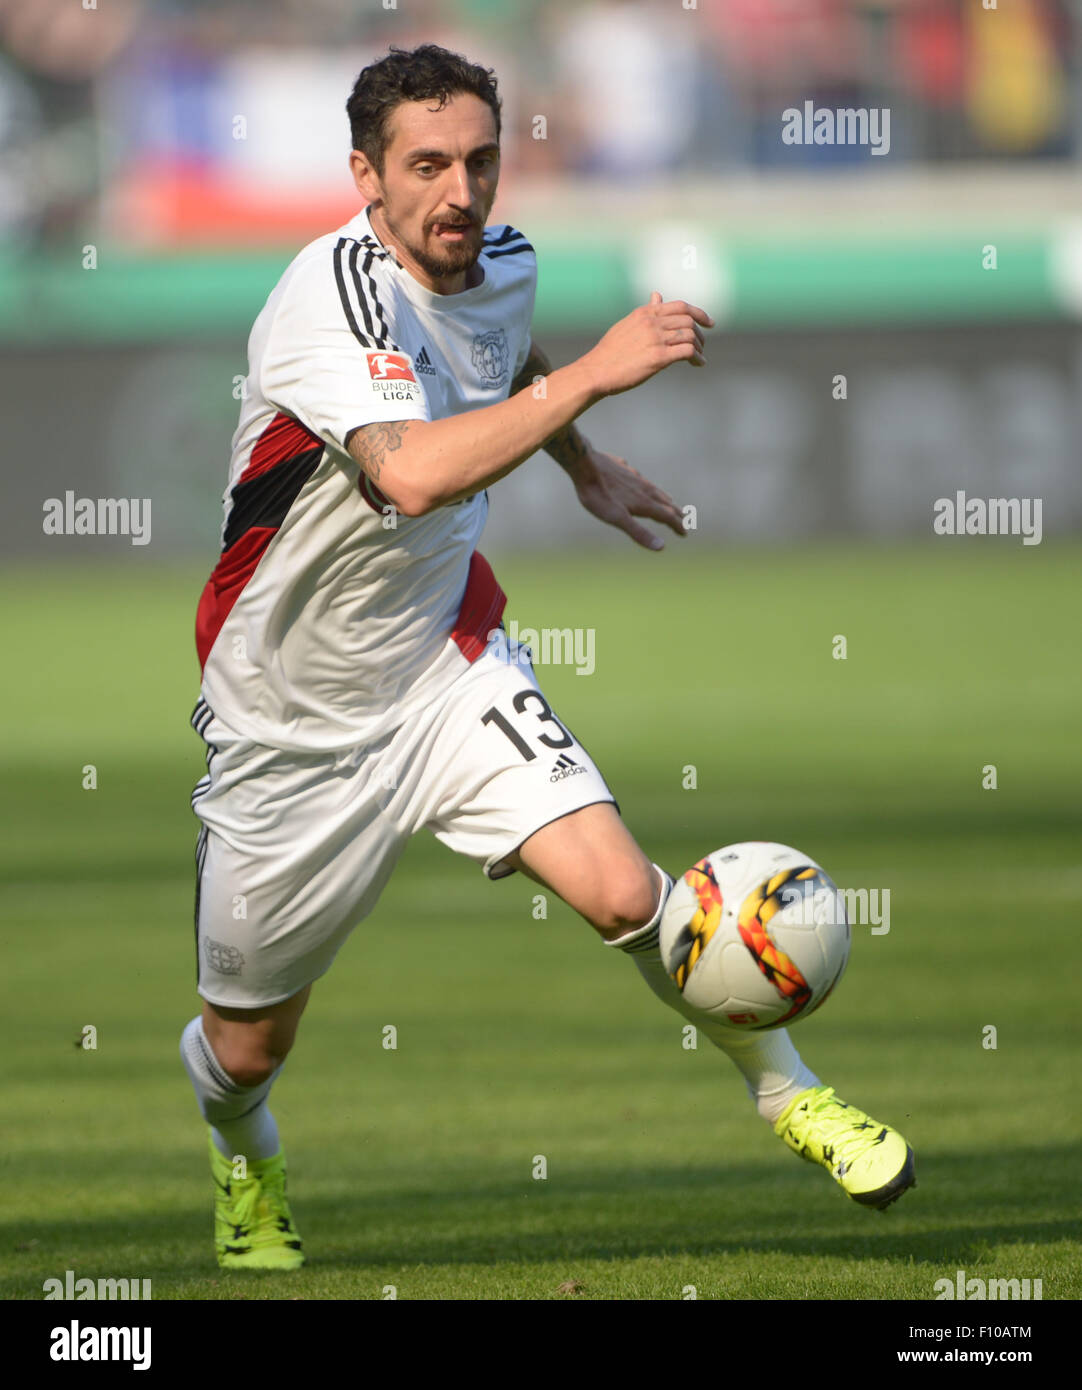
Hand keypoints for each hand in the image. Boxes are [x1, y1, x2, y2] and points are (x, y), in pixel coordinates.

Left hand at [570, 444, 686, 550]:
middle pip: (664, 502)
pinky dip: (646, 485)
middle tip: (685, 520)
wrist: (583, 465)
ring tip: (669, 501)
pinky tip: (639, 481)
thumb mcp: (617, 519)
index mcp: (645, 502)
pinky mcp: (623, 469)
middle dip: (676, 513)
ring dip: (664, 498)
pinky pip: (639, 478)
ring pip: (654, 489)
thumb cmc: (598, 495)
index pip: (667, 516)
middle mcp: (643, 488)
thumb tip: (661, 547)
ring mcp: (633, 477)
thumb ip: (639, 532)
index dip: (677, 525)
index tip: (684, 533)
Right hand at [580, 291, 712, 398]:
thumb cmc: (609, 352)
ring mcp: (656, 339)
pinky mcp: (659, 357)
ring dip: (699, 347)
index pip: (680, 306)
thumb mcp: (627, 324)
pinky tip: (698, 364)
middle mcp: (652, 322)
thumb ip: (646, 311)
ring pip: (690, 335)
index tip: (709, 323)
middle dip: (700, 333)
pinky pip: (687, 352)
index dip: (699, 313)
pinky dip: (697, 358)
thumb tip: (657, 296)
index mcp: (645, 313)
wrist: (596, 371)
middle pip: (689, 320)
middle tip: (702, 345)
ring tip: (699, 357)